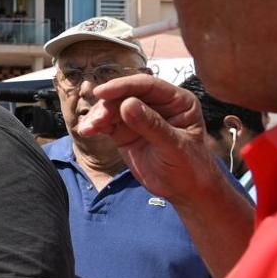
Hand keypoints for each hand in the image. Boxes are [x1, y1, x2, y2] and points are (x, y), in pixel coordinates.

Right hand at [77, 74, 221, 203]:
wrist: (184, 191)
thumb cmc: (189, 167)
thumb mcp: (174, 146)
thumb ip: (151, 125)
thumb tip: (126, 104)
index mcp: (176, 101)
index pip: (147, 86)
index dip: (124, 86)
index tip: (102, 92)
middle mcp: (156, 104)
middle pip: (126, 95)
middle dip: (108, 104)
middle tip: (96, 120)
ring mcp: (139, 117)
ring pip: (113, 108)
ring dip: (99, 116)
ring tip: (90, 128)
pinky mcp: (125, 132)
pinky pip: (107, 123)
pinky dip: (96, 126)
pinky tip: (87, 131)